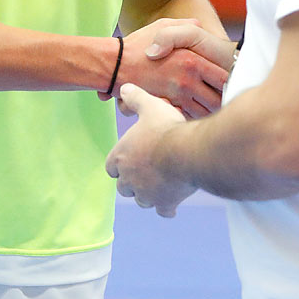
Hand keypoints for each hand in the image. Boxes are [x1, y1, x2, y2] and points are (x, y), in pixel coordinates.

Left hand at [105, 83, 196, 216]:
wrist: (188, 152)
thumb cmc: (166, 128)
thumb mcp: (150, 106)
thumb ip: (136, 98)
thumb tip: (124, 87)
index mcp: (121, 156)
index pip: (110, 167)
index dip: (119, 164)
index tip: (129, 160)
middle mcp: (129, 178)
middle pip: (123, 188)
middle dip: (132, 182)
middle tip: (145, 174)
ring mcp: (146, 193)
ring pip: (141, 200)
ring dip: (147, 195)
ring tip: (159, 186)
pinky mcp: (164, 203)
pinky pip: (162, 211)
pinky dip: (166, 207)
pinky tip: (173, 203)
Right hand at [113, 19, 231, 118]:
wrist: (113, 66)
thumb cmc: (137, 44)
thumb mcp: (162, 26)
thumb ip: (186, 26)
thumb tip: (199, 25)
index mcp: (192, 61)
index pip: (223, 78)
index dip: (230, 82)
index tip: (230, 82)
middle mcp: (188, 81)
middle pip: (218, 99)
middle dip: (223, 101)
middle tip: (226, 99)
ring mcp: (177, 97)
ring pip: (204, 112)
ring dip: (210, 111)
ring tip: (213, 108)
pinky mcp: (167, 108)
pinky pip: (188, 118)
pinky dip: (193, 117)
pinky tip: (193, 112)